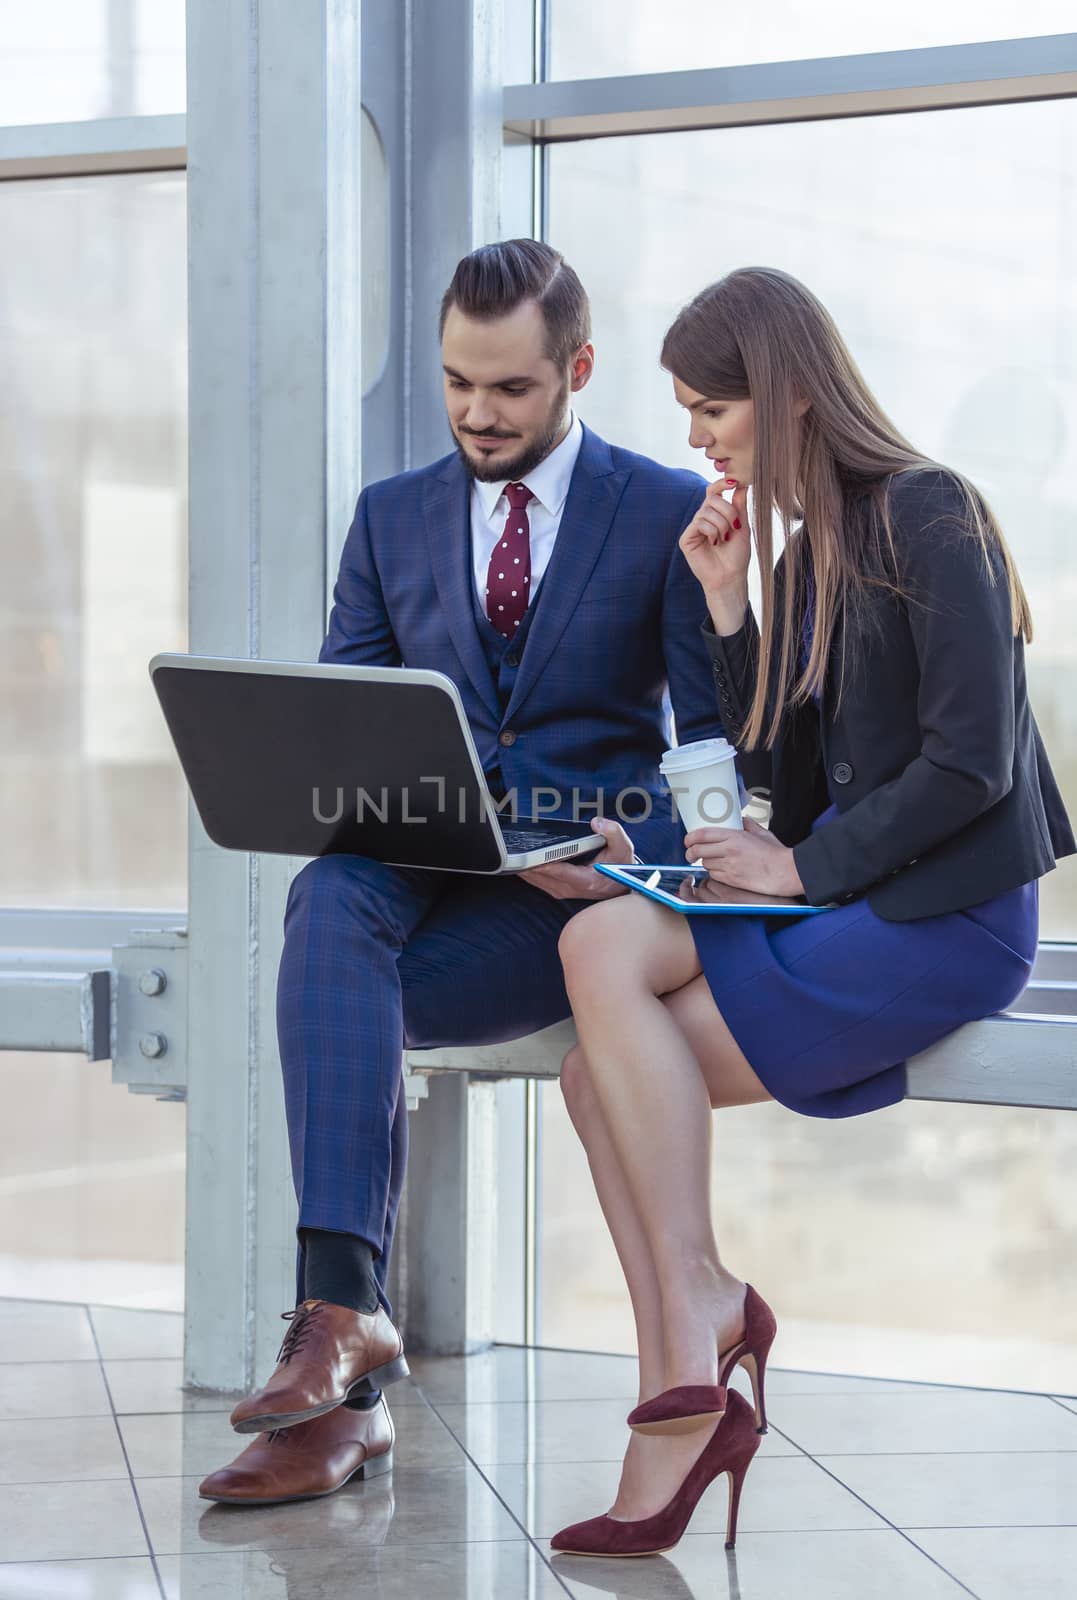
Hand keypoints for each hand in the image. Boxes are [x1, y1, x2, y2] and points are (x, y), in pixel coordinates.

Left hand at [519, 817, 634, 901]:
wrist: (622, 886)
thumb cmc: (620, 866)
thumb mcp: (623, 847)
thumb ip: (613, 832)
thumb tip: (597, 823)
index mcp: (588, 880)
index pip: (562, 872)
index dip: (545, 865)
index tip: (530, 860)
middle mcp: (573, 889)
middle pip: (544, 878)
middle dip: (527, 867)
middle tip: (511, 856)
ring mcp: (565, 891)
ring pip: (538, 882)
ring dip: (524, 871)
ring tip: (510, 858)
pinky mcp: (560, 890)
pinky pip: (539, 883)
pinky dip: (528, 875)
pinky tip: (518, 865)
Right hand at [679, 478, 750, 599]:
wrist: (730, 577)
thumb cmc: (737, 555)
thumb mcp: (742, 526)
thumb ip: (739, 505)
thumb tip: (741, 483)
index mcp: (716, 514)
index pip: (713, 491)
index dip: (721, 484)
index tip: (733, 481)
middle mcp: (703, 518)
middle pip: (712, 498)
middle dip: (727, 510)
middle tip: (735, 526)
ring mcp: (694, 528)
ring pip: (706, 511)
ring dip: (721, 524)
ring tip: (724, 539)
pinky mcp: (686, 538)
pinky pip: (699, 522)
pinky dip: (711, 531)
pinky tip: (714, 543)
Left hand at [683, 816, 804, 896]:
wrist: (785, 872)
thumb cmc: (776, 854)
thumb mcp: (762, 833)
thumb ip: (748, 825)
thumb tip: (740, 820)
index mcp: (735, 836)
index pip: (703, 834)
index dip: (690, 837)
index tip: (688, 840)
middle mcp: (729, 851)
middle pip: (698, 851)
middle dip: (690, 852)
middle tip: (690, 853)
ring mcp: (729, 867)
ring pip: (705, 864)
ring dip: (705, 862)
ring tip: (710, 860)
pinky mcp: (731, 880)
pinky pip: (714, 875)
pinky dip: (714, 873)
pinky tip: (720, 870)